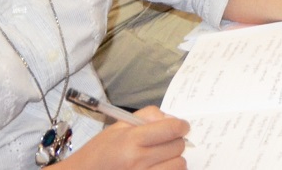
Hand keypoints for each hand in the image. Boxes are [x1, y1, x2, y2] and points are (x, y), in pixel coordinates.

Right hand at [61, 108, 188, 169]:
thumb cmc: (99, 152)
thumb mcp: (118, 126)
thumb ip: (148, 116)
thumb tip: (172, 119)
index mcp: (131, 140)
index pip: (171, 129)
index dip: (181, 126)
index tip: (181, 127)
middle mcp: (138, 160)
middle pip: (178, 147)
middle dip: (176, 142)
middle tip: (166, 142)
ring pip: (178, 165)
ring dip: (175, 160)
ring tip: (162, 158)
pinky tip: (158, 168)